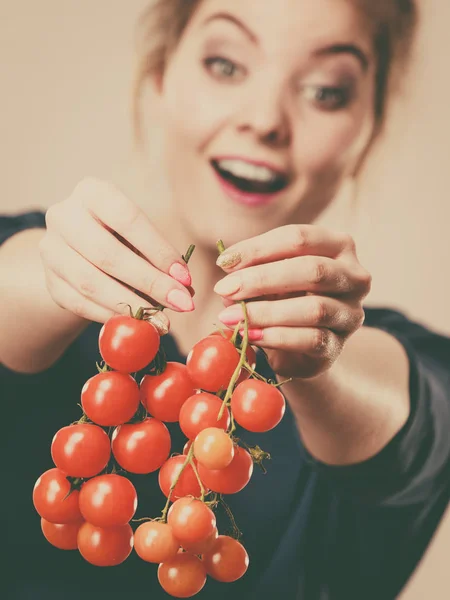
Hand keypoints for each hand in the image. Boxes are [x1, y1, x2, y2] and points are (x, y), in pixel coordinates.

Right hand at [39, 178, 194, 330]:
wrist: (78, 251)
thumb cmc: (119, 237)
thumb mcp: (139, 235)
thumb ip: (159, 256)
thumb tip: (185, 288)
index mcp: (92, 192)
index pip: (127, 219)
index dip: (159, 251)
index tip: (185, 277)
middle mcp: (64, 216)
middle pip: (107, 254)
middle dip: (149, 282)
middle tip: (181, 303)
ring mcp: (51, 249)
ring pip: (90, 283)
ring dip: (131, 305)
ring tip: (160, 319)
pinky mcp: (49, 280)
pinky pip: (80, 303)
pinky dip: (111, 315)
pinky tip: (136, 322)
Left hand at [214, 224, 370, 378]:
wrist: (297, 348)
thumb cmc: (282, 299)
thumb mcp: (269, 277)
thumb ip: (253, 268)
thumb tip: (229, 267)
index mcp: (338, 246)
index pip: (299, 238)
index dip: (259, 248)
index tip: (223, 262)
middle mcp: (355, 277)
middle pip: (312, 270)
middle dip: (262, 279)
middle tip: (224, 289)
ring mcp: (351, 314)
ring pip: (314, 309)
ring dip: (265, 312)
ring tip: (229, 316)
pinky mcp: (338, 346)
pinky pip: (310, 340)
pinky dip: (275, 336)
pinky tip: (249, 334)